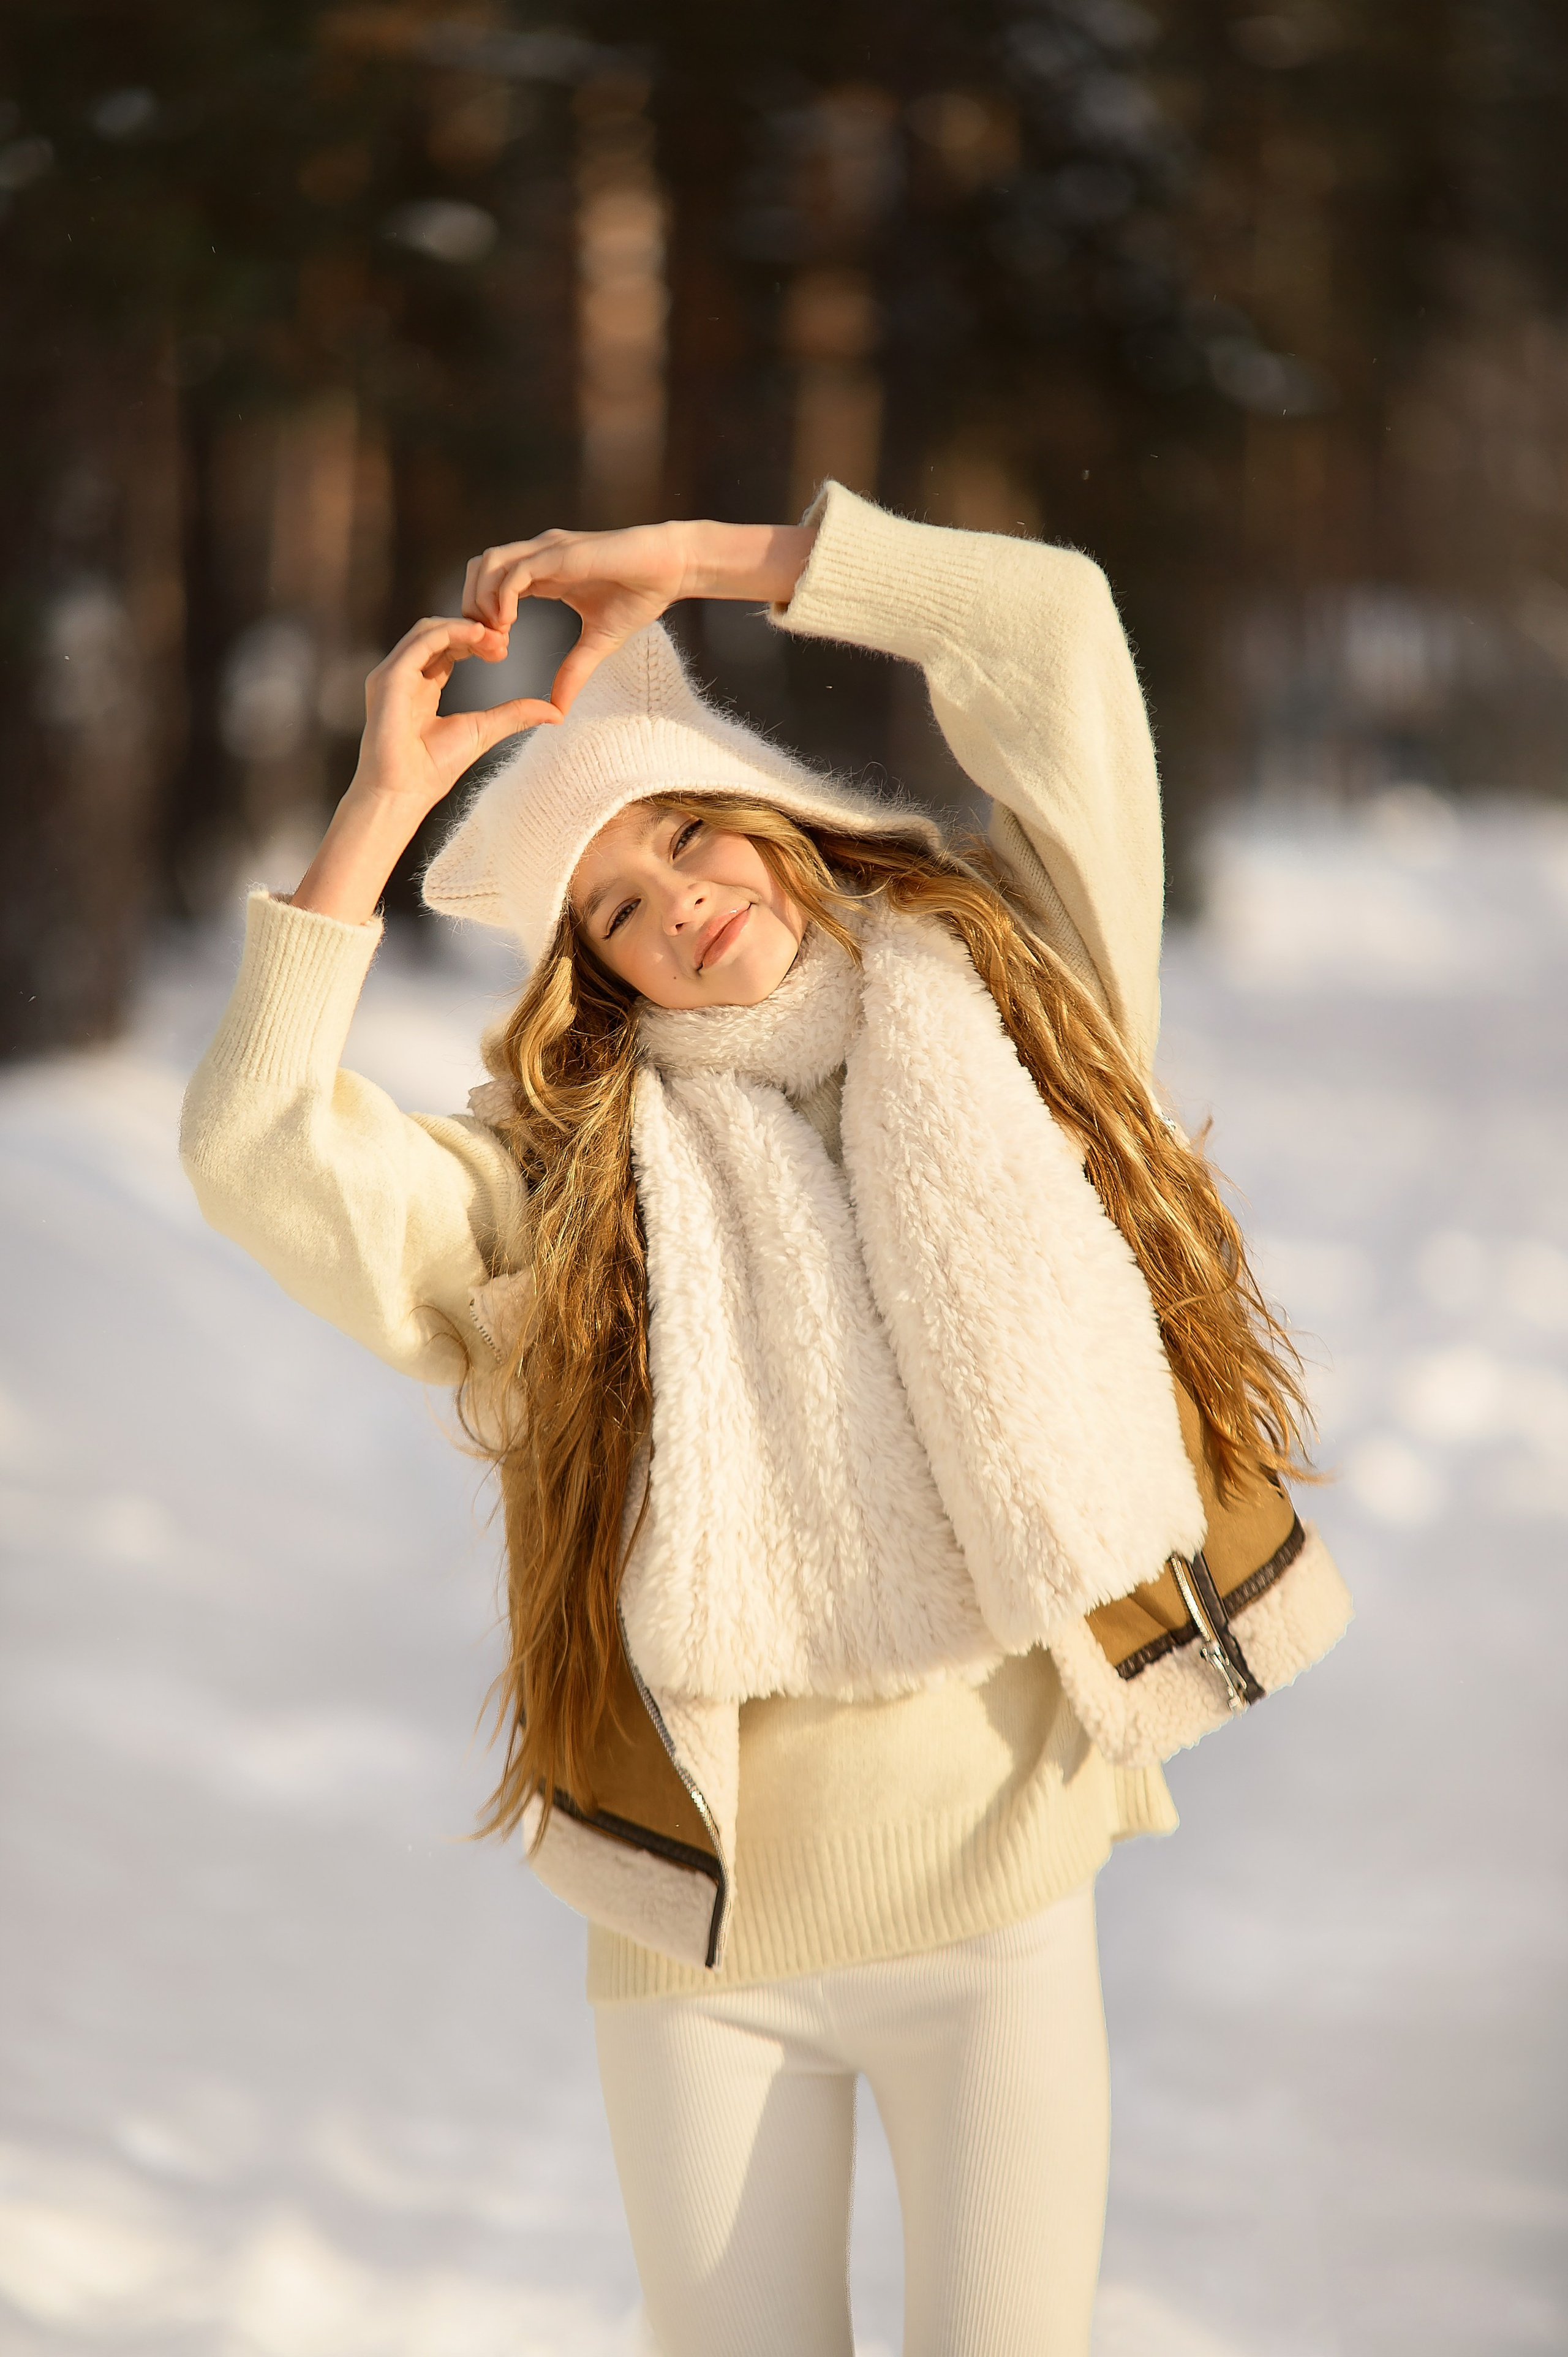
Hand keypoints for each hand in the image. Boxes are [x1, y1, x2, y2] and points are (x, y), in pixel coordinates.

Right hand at [290, 618, 559, 926]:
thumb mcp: (484, 731)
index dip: (476, 642)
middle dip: (473, 631)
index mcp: (421, 686)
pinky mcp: (390, 678)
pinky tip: (478, 636)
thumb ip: (514, 715)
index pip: (447, 648)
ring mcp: (393, 675)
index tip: (504, 649)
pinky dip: (451, 632)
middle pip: (438, 633)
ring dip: (465, 628)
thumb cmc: (433, 769)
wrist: (404, 792)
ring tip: (495, 638)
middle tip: (504, 640)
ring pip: (428, 630)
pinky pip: (422, 642)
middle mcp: (405, 676)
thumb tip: (555, 712)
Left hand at [463, 518, 817, 711]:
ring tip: (497, 636)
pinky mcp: (560, 553)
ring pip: (489, 563)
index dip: (484, 617)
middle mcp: (538, 555)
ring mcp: (547, 550)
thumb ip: (574, 671)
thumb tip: (557, 710)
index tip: (495, 651)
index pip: (492, 585)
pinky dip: (503, 597)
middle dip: (473, 606)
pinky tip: (509, 624)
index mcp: (543, 573)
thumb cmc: (639, 595)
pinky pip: (515, 571)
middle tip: (488, 645)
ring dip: (483, 600)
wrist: (671, 567)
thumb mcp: (599, 643)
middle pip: (479, 569)